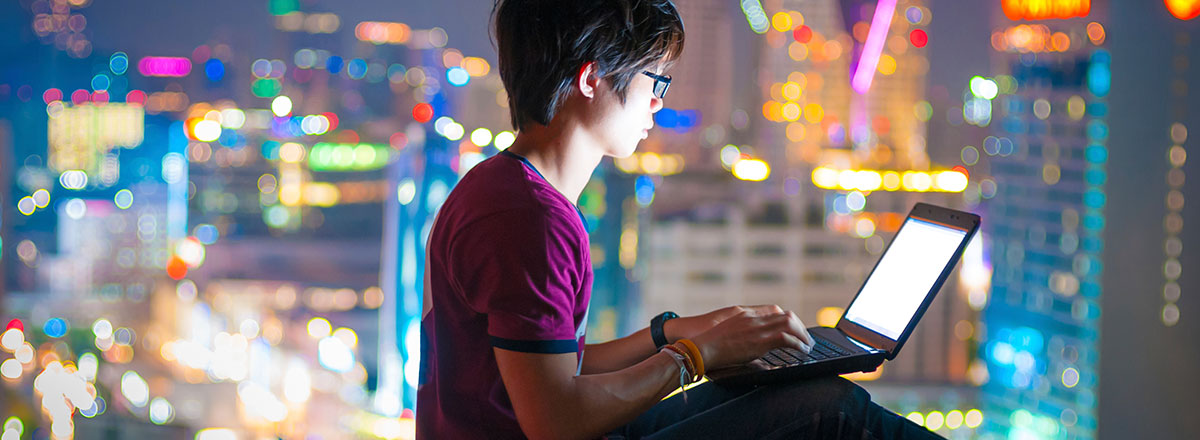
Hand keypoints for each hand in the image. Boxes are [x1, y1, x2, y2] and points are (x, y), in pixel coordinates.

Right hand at [688, 306, 814, 370]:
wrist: (700, 347)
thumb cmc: (708, 344)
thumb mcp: (725, 331)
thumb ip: (739, 331)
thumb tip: (750, 343)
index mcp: (744, 314)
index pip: (774, 309)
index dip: (787, 318)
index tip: (793, 328)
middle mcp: (753, 318)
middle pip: (785, 315)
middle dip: (799, 327)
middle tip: (804, 338)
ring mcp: (757, 328)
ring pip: (789, 324)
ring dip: (802, 335)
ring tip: (807, 345)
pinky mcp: (759, 341)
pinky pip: (786, 338)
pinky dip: (798, 344)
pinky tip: (802, 351)